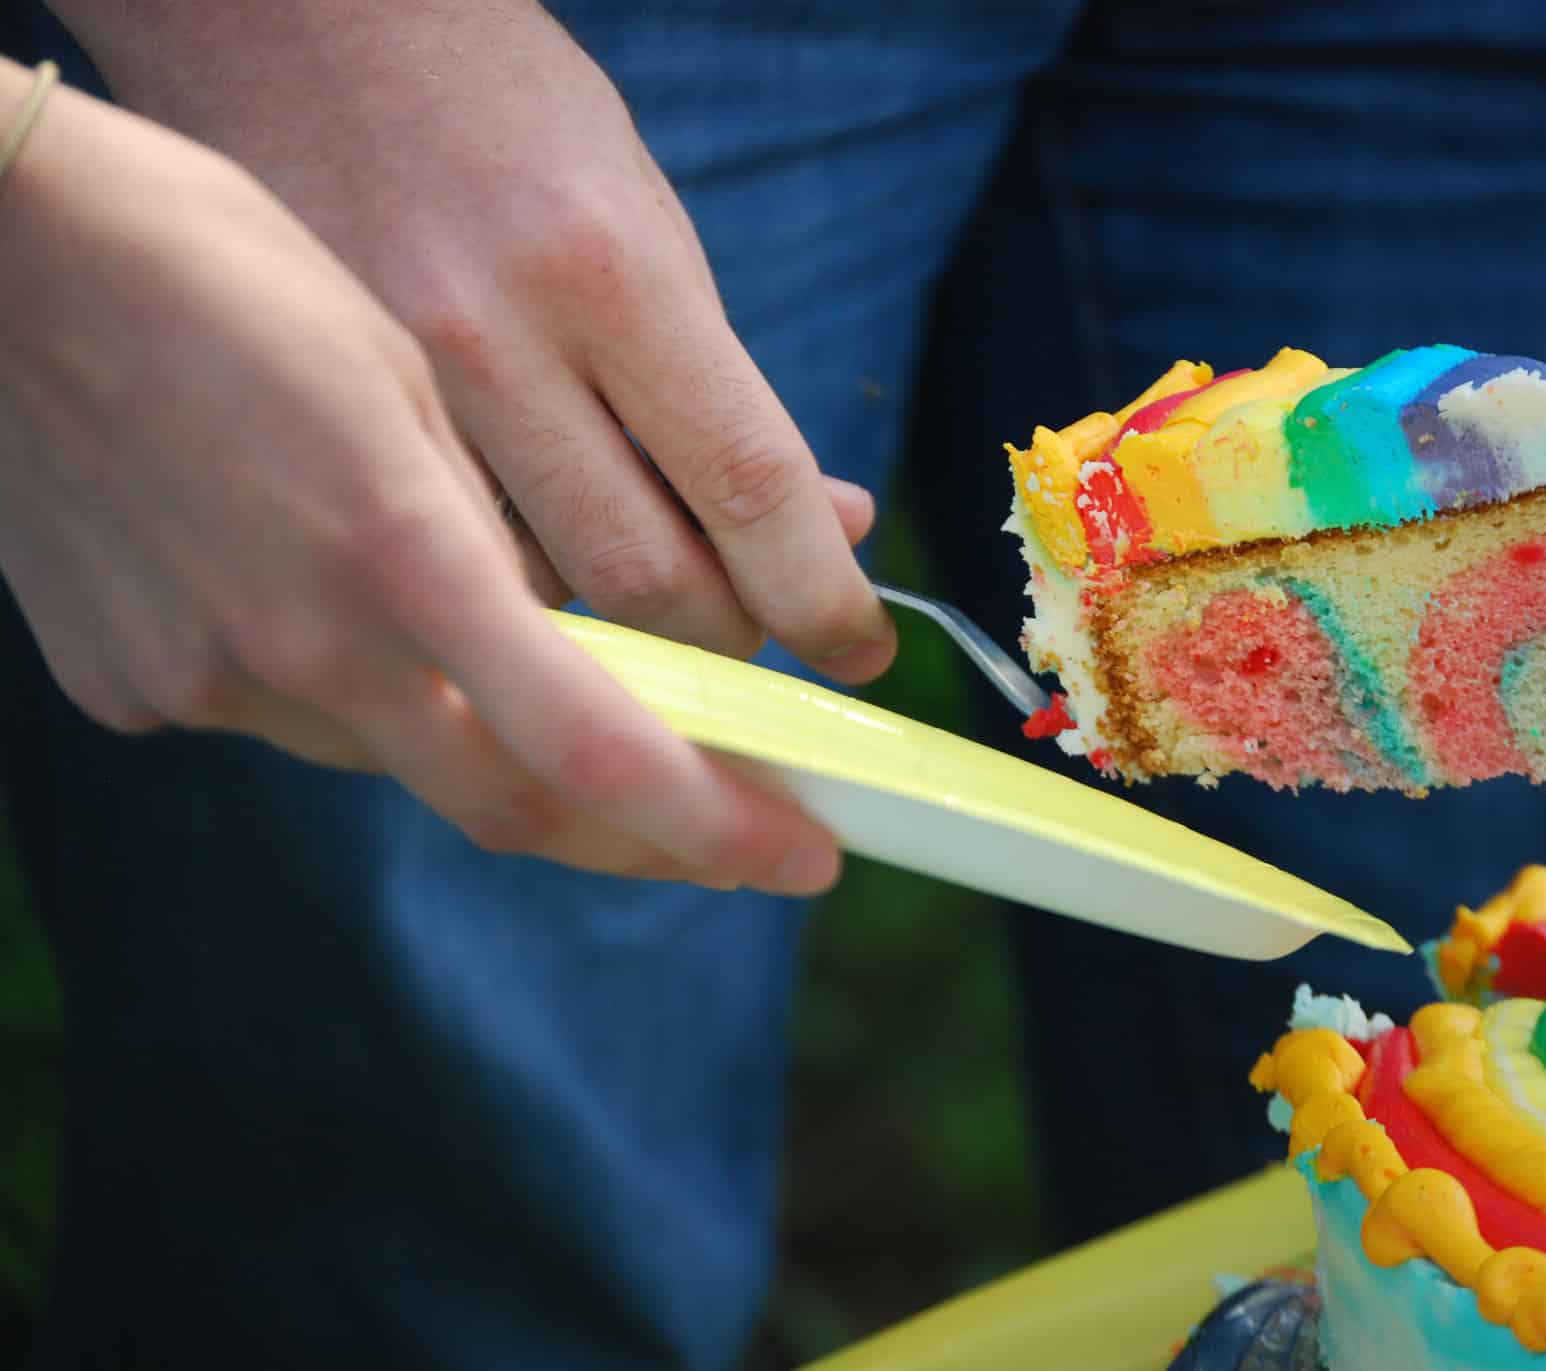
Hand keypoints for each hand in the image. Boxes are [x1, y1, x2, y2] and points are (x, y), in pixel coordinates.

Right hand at [0, 65, 843, 892]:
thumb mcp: (424, 373)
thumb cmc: (234, 272)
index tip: (802, 856)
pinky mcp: (134, 690)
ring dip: (493, 744)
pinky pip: (290, 718)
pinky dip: (358, 687)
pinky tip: (330, 595)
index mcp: (403, 557)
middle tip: (740, 843)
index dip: (713, 825)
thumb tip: (690, 591)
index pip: (593, 749)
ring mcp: (208, 684)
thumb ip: (537, 515)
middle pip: (516, 810)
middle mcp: (306, 651)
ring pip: (401, 758)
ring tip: (535, 674)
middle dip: (648, 841)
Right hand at [54, 0, 898, 683]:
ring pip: (541, 591)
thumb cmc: (508, 118)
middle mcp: (494, 342)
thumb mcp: (651, 230)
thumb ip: (723, 395)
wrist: (304, 31)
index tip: (858, 653)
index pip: (745, 485)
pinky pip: (449, 558)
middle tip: (754, 627)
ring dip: (624, 624)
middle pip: (641, 577)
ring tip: (656, 583)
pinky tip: (544, 549)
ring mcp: (393, 392)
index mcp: (610, 275)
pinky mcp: (327, 424)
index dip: (818, 596)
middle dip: (724, 634)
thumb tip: (827, 529)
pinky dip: (521, 584)